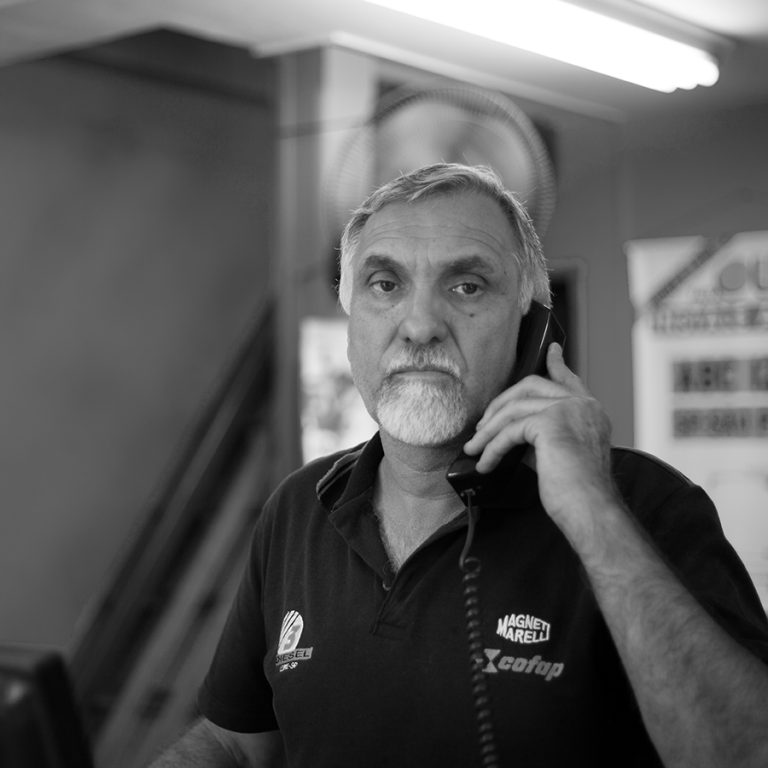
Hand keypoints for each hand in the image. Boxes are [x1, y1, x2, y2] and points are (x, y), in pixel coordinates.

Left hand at [463, 343, 616, 539]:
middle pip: (530, 386)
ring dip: (488, 432)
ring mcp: (568, 411)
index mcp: (591, 411)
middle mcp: (583, 406)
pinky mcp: (551, 423)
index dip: (556, 364)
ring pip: (514, 409)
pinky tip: (486, 463)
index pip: (569, 379)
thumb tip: (516, 433)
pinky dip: (493, 448)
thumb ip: (546, 435)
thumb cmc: (579, 493)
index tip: (550, 349)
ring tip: (474, 449)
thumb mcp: (563, 455)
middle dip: (500, 404)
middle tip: (482, 426)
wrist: (591, 511)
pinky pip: (510, 430)